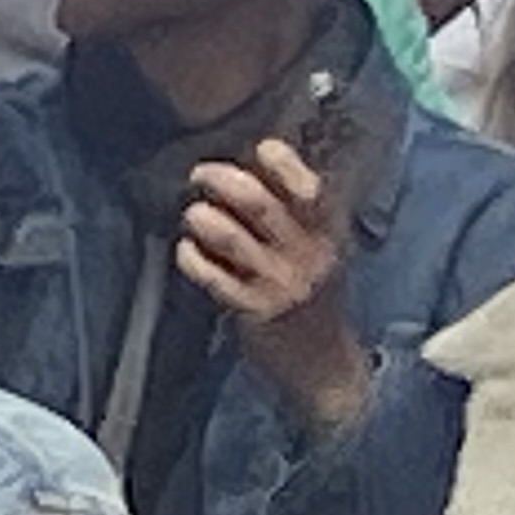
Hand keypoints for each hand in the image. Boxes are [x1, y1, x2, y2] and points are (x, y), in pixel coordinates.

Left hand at [182, 137, 363, 431]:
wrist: (327, 366)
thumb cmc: (313, 295)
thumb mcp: (318, 250)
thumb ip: (294, 214)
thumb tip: (248, 163)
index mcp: (326, 233)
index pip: (309, 188)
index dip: (282, 162)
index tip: (258, 148)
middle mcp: (307, 254)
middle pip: (258, 204)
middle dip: (221, 180)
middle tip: (200, 175)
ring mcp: (280, 284)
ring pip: (231, 238)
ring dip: (202, 218)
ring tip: (194, 216)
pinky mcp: (254, 311)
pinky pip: (213, 277)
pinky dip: (191, 258)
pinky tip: (187, 252)